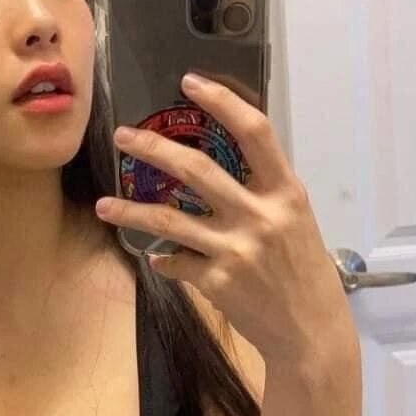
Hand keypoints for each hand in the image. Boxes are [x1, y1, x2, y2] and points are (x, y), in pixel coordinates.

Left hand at [94, 73, 358, 366]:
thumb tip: (218, 171)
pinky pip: (175, 262)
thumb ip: (263, 193)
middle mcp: (260, 216)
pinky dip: (163, 259)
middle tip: (122, 135)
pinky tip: (158, 258)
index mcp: (285, 193)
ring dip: (130, 211)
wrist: (311, 333)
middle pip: (196, 170)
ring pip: (168, 220)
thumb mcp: (296, 222)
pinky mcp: (216, 282)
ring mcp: (235, 250)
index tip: (190, 82)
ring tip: (104, 206)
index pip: (254, 132)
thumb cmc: (305, 272)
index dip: (222, 101)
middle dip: (153, 148)